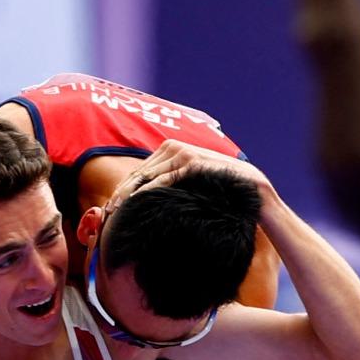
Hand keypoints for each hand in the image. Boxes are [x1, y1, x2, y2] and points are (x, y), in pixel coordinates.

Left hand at [113, 141, 272, 204]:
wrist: (253, 192)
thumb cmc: (220, 192)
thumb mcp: (190, 185)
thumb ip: (170, 184)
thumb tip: (143, 200)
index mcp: (170, 149)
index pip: (138, 171)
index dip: (121, 190)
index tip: (109, 209)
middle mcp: (174, 146)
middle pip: (137, 172)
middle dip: (120, 193)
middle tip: (105, 213)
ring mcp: (184, 153)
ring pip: (146, 175)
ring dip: (127, 193)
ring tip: (115, 211)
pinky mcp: (193, 162)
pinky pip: (165, 179)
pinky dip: (147, 191)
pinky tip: (135, 203)